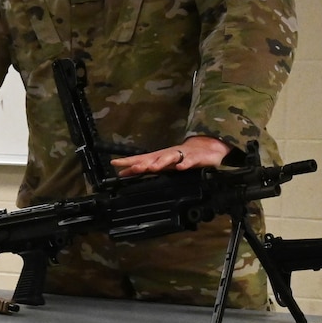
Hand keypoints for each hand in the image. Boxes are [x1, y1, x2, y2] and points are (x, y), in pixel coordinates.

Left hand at [110, 134, 228, 175]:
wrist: (207, 149)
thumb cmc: (180, 157)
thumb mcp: (160, 163)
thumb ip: (141, 169)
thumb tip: (122, 173)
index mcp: (158, 157)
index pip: (140, 159)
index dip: (128, 161)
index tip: (115, 163)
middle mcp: (167, 155)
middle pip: (153, 158)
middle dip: (144, 163)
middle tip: (135, 168)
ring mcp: (181, 155)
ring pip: (170, 158)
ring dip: (162, 162)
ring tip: (154, 168)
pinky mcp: (195, 158)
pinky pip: (190, 161)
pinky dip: (186, 164)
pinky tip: (181, 167)